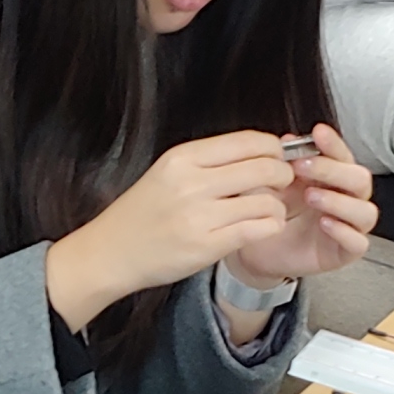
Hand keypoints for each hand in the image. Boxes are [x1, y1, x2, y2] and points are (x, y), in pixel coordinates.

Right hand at [44, 131, 295, 330]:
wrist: (110, 252)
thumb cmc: (141, 213)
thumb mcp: (168, 172)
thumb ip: (210, 161)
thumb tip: (260, 152)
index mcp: (184, 157)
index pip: (249, 141)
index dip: (274, 149)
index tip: (277, 157)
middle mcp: (192, 182)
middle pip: (264, 167)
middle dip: (284, 174)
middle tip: (282, 182)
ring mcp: (200, 216)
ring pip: (267, 201)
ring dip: (277, 205)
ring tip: (268, 209)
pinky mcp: (206, 246)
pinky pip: (258, 229)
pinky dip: (270, 226)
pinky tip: (262, 227)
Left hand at [229, 123, 377, 284]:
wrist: (256, 252)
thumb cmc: (271, 216)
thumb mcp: (273, 185)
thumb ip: (283, 163)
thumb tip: (289, 139)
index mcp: (332, 180)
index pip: (344, 157)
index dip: (334, 144)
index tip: (318, 133)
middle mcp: (346, 200)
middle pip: (360, 180)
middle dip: (333, 170)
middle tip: (303, 166)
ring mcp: (348, 227)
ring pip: (365, 211)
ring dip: (340, 201)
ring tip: (311, 196)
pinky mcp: (344, 253)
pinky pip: (358, 243)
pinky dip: (344, 232)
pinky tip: (325, 223)